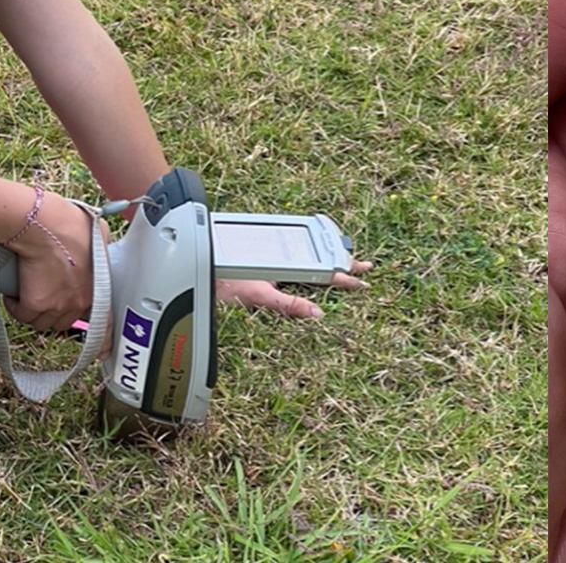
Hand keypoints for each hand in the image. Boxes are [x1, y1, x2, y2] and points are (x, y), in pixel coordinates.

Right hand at [2, 191, 94, 331]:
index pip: (103, 321)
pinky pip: (22, 316)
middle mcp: (79, 301)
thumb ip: (100, 246)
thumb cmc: (68, 223)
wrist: (44, 225)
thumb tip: (98, 242)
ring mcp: (58, 305)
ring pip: (42, 322)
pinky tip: (14, 295)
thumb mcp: (97, 232)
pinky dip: (16, 307)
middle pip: (64, 321)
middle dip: (53, 311)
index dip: (99, 335)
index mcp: (97, 287)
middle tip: (43, 296)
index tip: (99, 349)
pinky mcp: (35, 305)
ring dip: (33, 311)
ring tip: (26, 293)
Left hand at [216, 261, 372, 319]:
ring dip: (329, 254)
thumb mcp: (259, 296)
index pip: (325, 272)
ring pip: (310, 254)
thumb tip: (317, 313)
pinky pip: (294, 253)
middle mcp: (284, 259)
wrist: (201, 264)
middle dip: (343, 261)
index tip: (363, 280)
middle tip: (365, 265)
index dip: (345, 277)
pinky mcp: (264, 258)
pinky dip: (310, 253)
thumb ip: (288, 305)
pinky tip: (312, 256)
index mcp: (288, 266)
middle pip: (321, 259)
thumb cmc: (223, 277)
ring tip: (346, 256)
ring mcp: (275, 258)